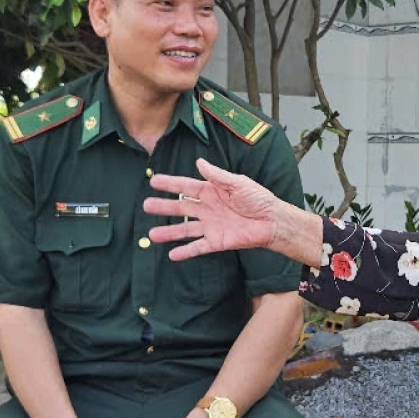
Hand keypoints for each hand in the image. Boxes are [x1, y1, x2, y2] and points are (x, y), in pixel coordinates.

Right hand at [144, 159, 287, 260]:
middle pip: (181, 207)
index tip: (153, 181)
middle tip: (146, 206)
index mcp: (211, 191)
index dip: (170, 184)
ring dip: (169, 232)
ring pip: (185, 229)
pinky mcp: (217, 242)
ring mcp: (210, 226)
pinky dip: (185, 251)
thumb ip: (217, 175)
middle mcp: (207, 209)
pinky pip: (198, 247)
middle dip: (163, 207)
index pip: (186, 186)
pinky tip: (172, 254)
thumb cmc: (258, 199)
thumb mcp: (238, 183)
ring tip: (152, 235)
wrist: (272, 221)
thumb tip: (199, 162)